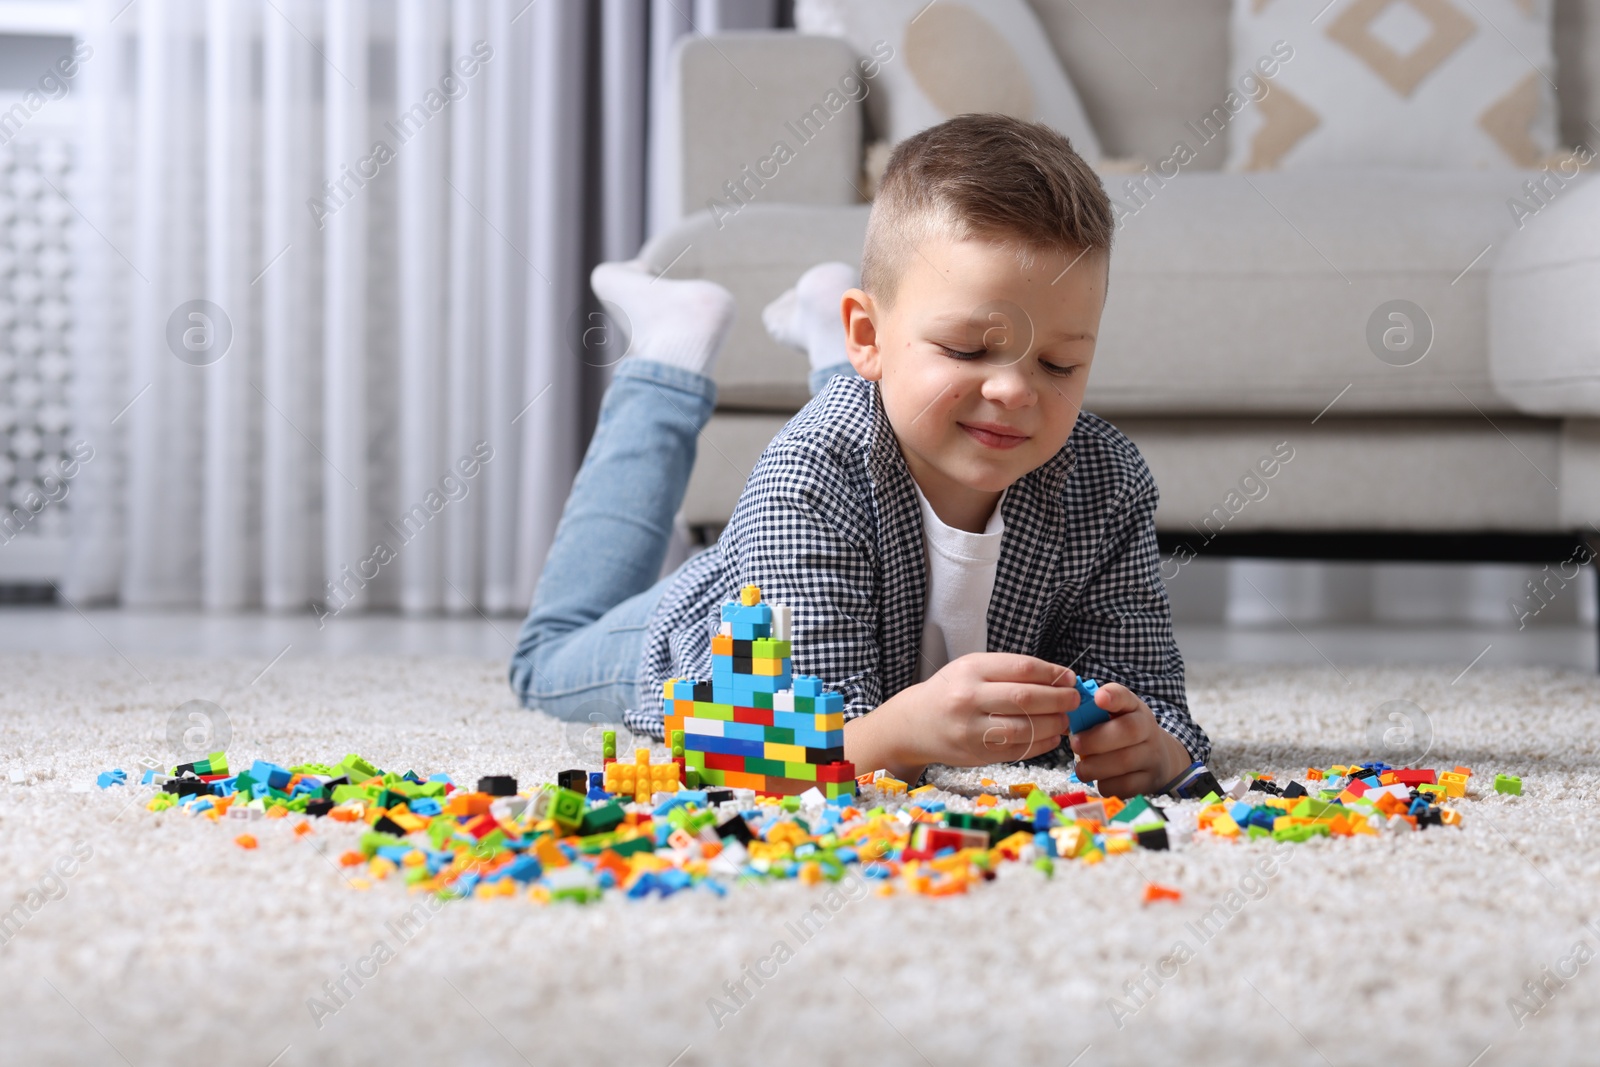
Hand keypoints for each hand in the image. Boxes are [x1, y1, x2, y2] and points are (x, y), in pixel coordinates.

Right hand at [892, 653, 1077, 775]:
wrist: (914, 724)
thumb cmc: (950, 692)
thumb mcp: (972, 669)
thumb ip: (1009, 671)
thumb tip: (1059, 679)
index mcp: (970, 670)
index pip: (1022, 668)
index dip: (1052, 673)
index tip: (1069, 677)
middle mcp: (968, 698)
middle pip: (1026, 698)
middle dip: (1059, 699)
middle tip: (1074, 700)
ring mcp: (971, 729)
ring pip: (1025, 727)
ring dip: (1054, 724)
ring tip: (1064, 720)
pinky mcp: (976, 754)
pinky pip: (1018, 750)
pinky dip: (1042, 744)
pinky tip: (1051, 737)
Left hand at [1068, 681, 1192, 797]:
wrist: (1158, 759)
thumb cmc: (1124, 733)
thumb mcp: (1115, 717)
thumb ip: (1092, 712)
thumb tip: (1062, 712)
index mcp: (1135, 709)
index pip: (1126, 696)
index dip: (1113, 696)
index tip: (1098, 698)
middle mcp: (1148, 730)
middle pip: (1128, 731)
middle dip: (1096, 739)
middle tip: (1075, 744)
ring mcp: (1152, 756)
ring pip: (1125, 761)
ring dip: (1095, 766)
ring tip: (1082, 768)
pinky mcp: (1149, 781)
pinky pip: (1125, 786)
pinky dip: (1106, 785)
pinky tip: (1099, 779)